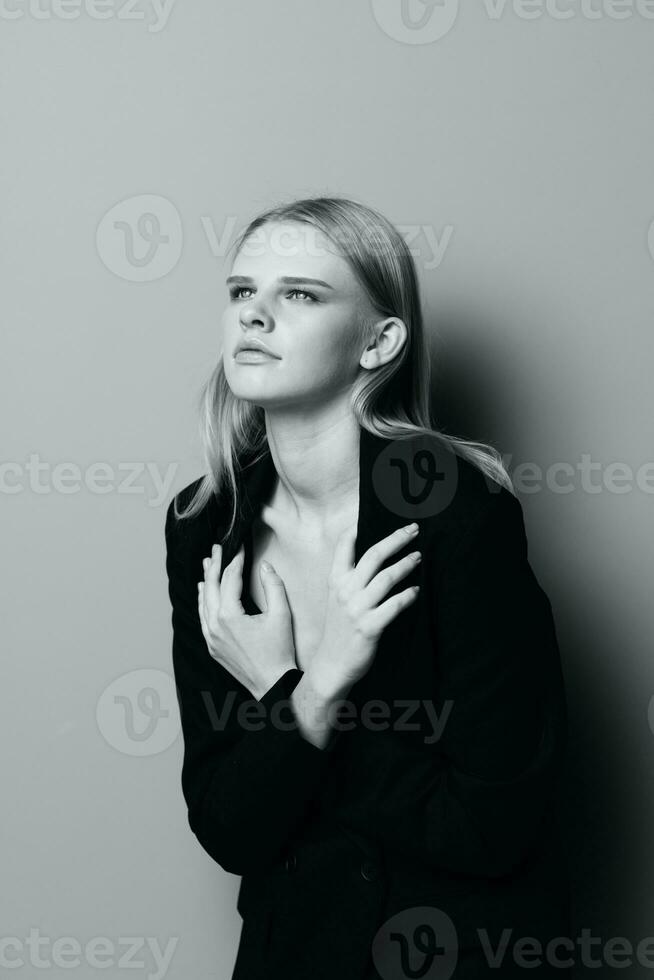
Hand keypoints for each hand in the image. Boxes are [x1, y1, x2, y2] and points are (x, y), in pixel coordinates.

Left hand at [198, 542, 296, 698]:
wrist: (272, 684)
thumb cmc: (279, 651)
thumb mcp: (281, 615)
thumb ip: (273, 586)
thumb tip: (265, 566)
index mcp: (229, 616)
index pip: (230, 578)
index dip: (235, 559)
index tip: (239, 546)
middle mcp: (214, 625)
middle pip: (211, 587)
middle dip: (215, 565)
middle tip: (217, 547)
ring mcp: (210, 637)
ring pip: (203, 601)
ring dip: (206, 580)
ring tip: (208, 562)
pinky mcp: (212, 646)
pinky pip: (203, 617)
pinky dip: (203, 601)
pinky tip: (203, 591)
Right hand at [307, 523, 420, 696]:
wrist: (332, 665)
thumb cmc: (339, 629)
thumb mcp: (337, 598)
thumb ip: (351, 577)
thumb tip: (374, 556)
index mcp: (336, 581)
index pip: (345, 546)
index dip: (358, 528)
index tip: (374, 513)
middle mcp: (345, 591)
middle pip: (374, 555)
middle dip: (396, 539)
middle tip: (414, 529)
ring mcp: (357, 609)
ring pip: (386, 578)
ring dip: (406, 564)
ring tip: (419, 556)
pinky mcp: (369, 627)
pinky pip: (393, 606)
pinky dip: (407, 596)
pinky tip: (417, 591)